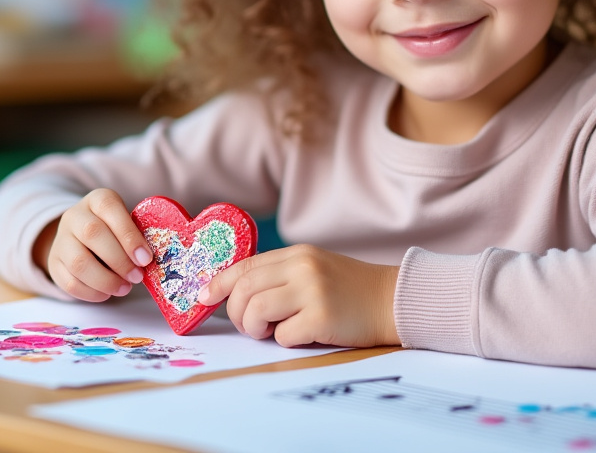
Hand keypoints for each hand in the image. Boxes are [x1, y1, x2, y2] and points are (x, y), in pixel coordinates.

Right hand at [39, 188, 154, 301]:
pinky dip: (92, 293)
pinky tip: (107, 293)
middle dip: (120, 260)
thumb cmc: (112, 231)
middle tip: (137, 277)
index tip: (145, 258)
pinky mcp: (54, 263)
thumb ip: (136, 235)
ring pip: (79, 263)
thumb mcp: (124, 223)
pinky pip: (70, 282)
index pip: (109, 209)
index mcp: (97, 200)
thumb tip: (148, 260)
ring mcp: (61, 239)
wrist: (79, 237)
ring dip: (106, 280)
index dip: (129, 235)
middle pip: (92, 234)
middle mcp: (75, 216)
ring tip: (124, 288)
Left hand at [197, 244, 399, 347]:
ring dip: (254, 328)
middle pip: (243, 289)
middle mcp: (302, 268)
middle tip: (247, 326)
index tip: (202, 298)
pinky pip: (283, 335)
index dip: (218, 283)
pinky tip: (303, 336)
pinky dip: (285, 341)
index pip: (245, 265)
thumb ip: (280, 276)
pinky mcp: (322, 317)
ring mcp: (312, 291)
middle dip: (234, 313)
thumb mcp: (314, 270)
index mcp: (297, 254)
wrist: (392, 302)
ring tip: (270, 332)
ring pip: (255, 310)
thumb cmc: (349, 292)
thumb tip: (234, 296)